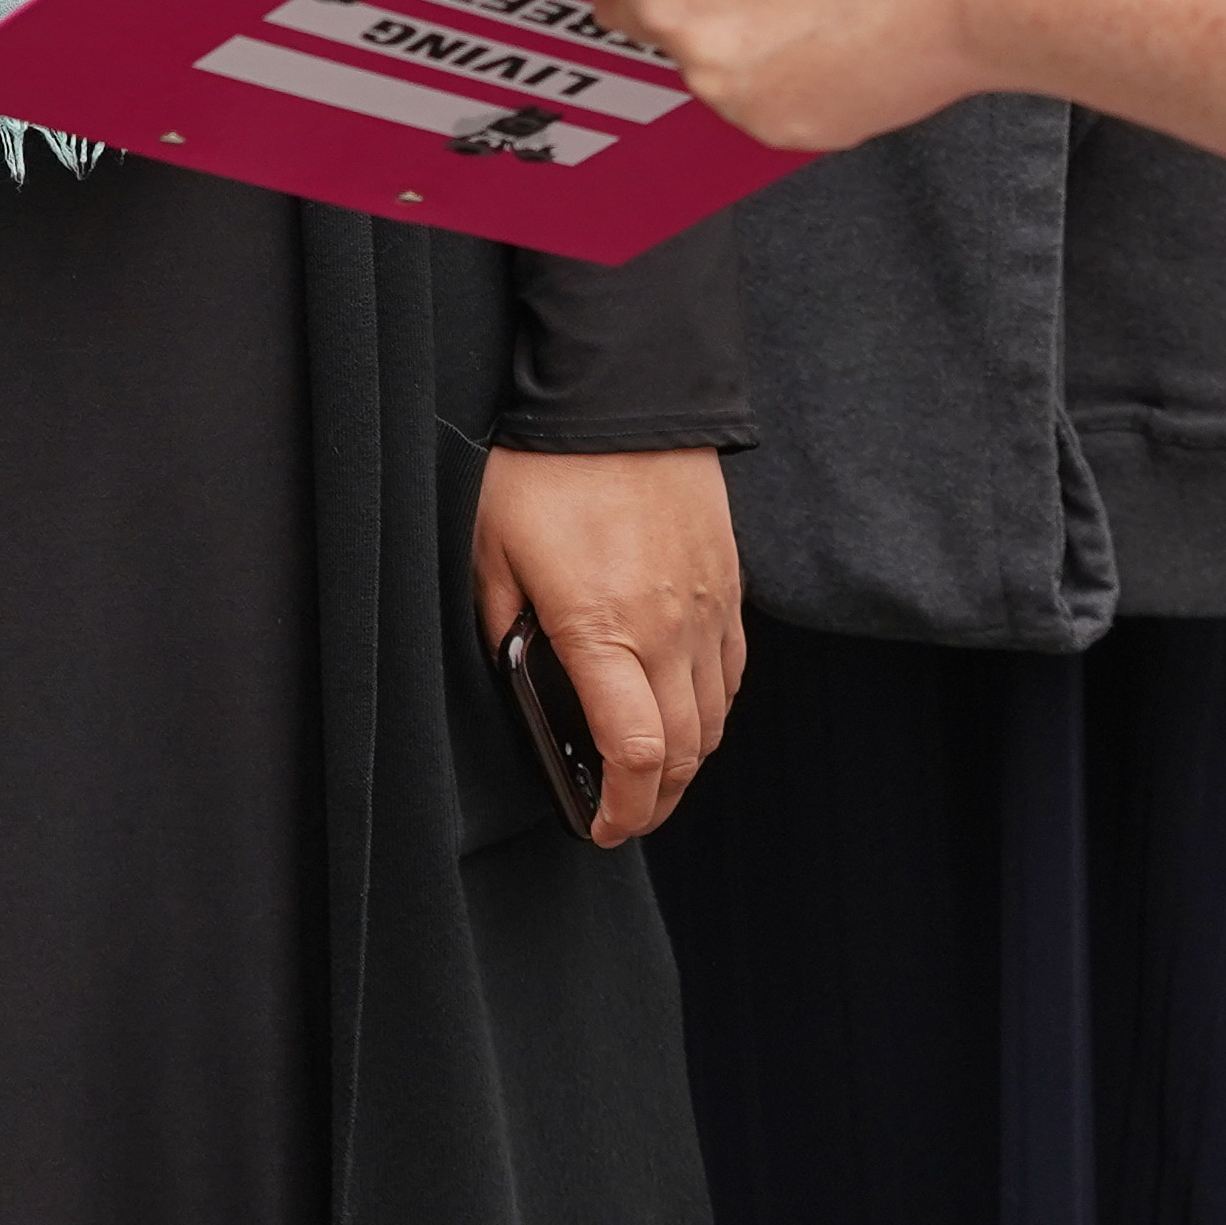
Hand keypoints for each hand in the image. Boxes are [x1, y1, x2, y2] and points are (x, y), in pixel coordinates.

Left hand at [471, 444, 744, 844]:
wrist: (627, 397)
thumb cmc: (550, 470)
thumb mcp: (492, 554)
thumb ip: (503, 630)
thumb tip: (515, 680)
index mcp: (604, 630)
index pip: (637, 755)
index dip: (623, 811)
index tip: (600, 827)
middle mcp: (670, 629)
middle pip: (686, 754)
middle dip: (656, 803)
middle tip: (624, 817)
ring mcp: (709, 608)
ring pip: (717, 719)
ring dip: (687, 761)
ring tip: (651, 772)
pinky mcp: (730, 585)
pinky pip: (733, 671)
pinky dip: (713, 708)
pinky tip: (684, 708)